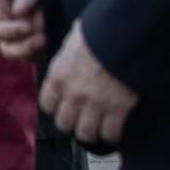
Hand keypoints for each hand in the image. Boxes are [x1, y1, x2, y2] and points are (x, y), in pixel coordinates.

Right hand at [0, 0, 45, 61]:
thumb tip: (20, 12)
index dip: (9, 32)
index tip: (27, 26)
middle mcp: (6, 21)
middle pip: (7, 48)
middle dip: (24, 47)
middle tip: (43, 38)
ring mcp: (23, 31)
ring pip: (25, 55)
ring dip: (38, 49)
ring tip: (51, 33)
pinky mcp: (40, 35)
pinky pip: (42, 52)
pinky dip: (49, 50)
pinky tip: (58, 36)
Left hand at [39, 20, 138, 147]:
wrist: (123, 38)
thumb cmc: (97, 35)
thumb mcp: (71, 44)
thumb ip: (66, 58)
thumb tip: (69, 56)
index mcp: (58, 77)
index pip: (47, 105)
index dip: (55, 108)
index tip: (63, 107)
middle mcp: (72, 94)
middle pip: (64, 124)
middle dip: (72, 124)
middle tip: (81, 120)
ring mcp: (94, 104)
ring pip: (85, 134)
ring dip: (91, 133)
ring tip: (97, 129)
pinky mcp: (117, 110)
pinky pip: (111, 134)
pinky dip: (112, 135)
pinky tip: (114, 130)